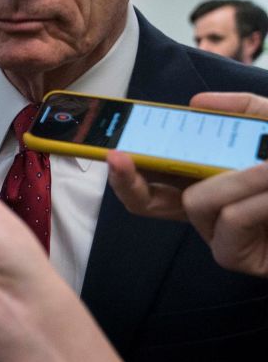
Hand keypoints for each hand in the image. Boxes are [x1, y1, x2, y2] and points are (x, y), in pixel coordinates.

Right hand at [109, 91, 267, 277]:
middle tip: (120, 154)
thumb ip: (243, 110)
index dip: (127, 166)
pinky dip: (255, 198)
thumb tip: (193, 103)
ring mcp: (222, 239)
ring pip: (197, 201)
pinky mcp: (239, 258)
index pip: (155, 177)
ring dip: (239, 176)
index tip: (108, 146)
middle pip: (147, 201)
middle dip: (132, 177)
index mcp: (211, 182)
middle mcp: (209, 213)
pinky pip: (230, 220)